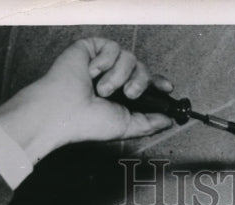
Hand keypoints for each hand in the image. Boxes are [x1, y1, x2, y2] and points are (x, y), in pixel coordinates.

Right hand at [0, 38, 174, 162]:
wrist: (65, 112)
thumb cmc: (89, 122)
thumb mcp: (127, 126)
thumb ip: (150, 123)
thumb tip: (168, 120)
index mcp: (123, 95)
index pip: (146, 82)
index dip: (158, 82)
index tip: (167, 88)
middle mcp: (115, 77)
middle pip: (142, 68)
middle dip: (140, 82)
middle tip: (129, 94)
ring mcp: (103, 63)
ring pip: (129, 57)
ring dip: (118, 76)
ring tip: (102, 89)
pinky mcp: (92, 48)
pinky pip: (113, 47)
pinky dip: (105, 62)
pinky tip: (92, 73)